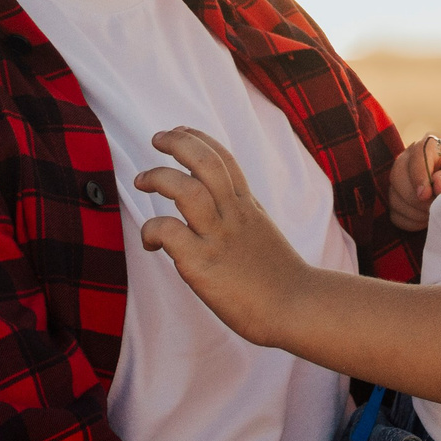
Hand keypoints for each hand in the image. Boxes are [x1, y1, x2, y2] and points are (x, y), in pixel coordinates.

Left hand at [133, 126, 311, 347]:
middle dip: (178, 142)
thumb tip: (218, 209)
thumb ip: (241, 217)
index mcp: (247, 207)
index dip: (199, 139)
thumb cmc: (280, 280)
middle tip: (157, 139)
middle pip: (205, 161)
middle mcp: (233, 215)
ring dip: (158, 177)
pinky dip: (151, 230)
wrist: (298, 308)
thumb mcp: (262, 234)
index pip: (223, 159)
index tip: (180, 131)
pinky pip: (168, 232)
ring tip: (142, 181)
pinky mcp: (202, 264)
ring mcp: (218, 237)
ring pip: (186, 189)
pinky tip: (150, 243)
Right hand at [387, 135, 440, 233]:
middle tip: (434, 208)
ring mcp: (402, 178)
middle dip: (415, 198)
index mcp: (432, 144)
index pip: (417, 156)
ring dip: (415, 212)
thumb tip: (438, 182)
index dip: (419, 177)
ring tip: (435, 214)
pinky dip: (411, 221)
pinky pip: (395, 214)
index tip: (425, 195)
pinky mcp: (399, 198)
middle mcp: (411, 157)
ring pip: (394, 197)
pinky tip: (427, 219)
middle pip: (397, 175)